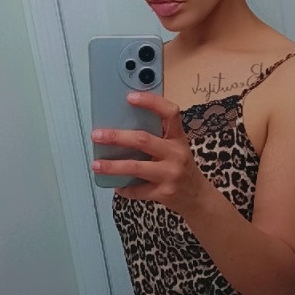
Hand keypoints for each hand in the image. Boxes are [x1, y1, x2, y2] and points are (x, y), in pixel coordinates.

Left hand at [91, 92, 206, 214]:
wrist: (198, 197)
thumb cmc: (181, 167)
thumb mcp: (176, 148)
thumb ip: (157, 137)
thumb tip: (122, 127)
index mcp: (179, 138)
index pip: (170, 113)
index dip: (151, 102)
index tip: (129, 97)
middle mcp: (176, 154)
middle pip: (142, 140)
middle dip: (116, 137)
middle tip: (97, 135)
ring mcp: (171, 174)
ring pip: (135, 167)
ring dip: (112, 166)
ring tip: (96, 165)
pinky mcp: (164, 193)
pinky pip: (137, 190)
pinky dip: (123, 188)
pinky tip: (117, 185)